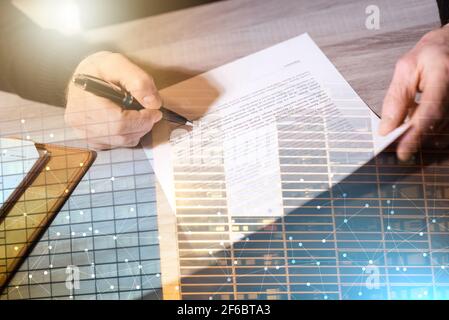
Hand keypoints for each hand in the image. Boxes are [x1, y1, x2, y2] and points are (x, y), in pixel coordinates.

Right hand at [65, 51, 162, 149]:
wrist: (84, 76)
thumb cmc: (99, 69)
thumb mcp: (118, 64)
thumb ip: (139, 81)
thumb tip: (154, 103)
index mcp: (83, 104)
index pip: (118, 123)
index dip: (142, 120)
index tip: (155, 111)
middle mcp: (80, 123)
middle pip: (121, 135)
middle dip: (142, 125)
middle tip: (151, 113)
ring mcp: (84, 134)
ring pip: (120, 142)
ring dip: (137, 130)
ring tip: (140, 114)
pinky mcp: (90, 139)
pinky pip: (116, 144)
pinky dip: (128, 135)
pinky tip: (129, 121)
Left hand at [379, 25, 448, 160]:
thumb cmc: (432, 54)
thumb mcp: (406, 69)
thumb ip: (396, 98)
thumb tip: (386, 128)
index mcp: (443, 74)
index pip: (431, 111)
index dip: (416, 134)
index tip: (402, 151)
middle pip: (438, 125)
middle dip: (415, 139)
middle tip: (397, 147)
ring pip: (443, 131)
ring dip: (423, 136)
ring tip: (408, 127)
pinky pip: (447, 128)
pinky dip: (432, 131)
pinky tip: (421, 124)